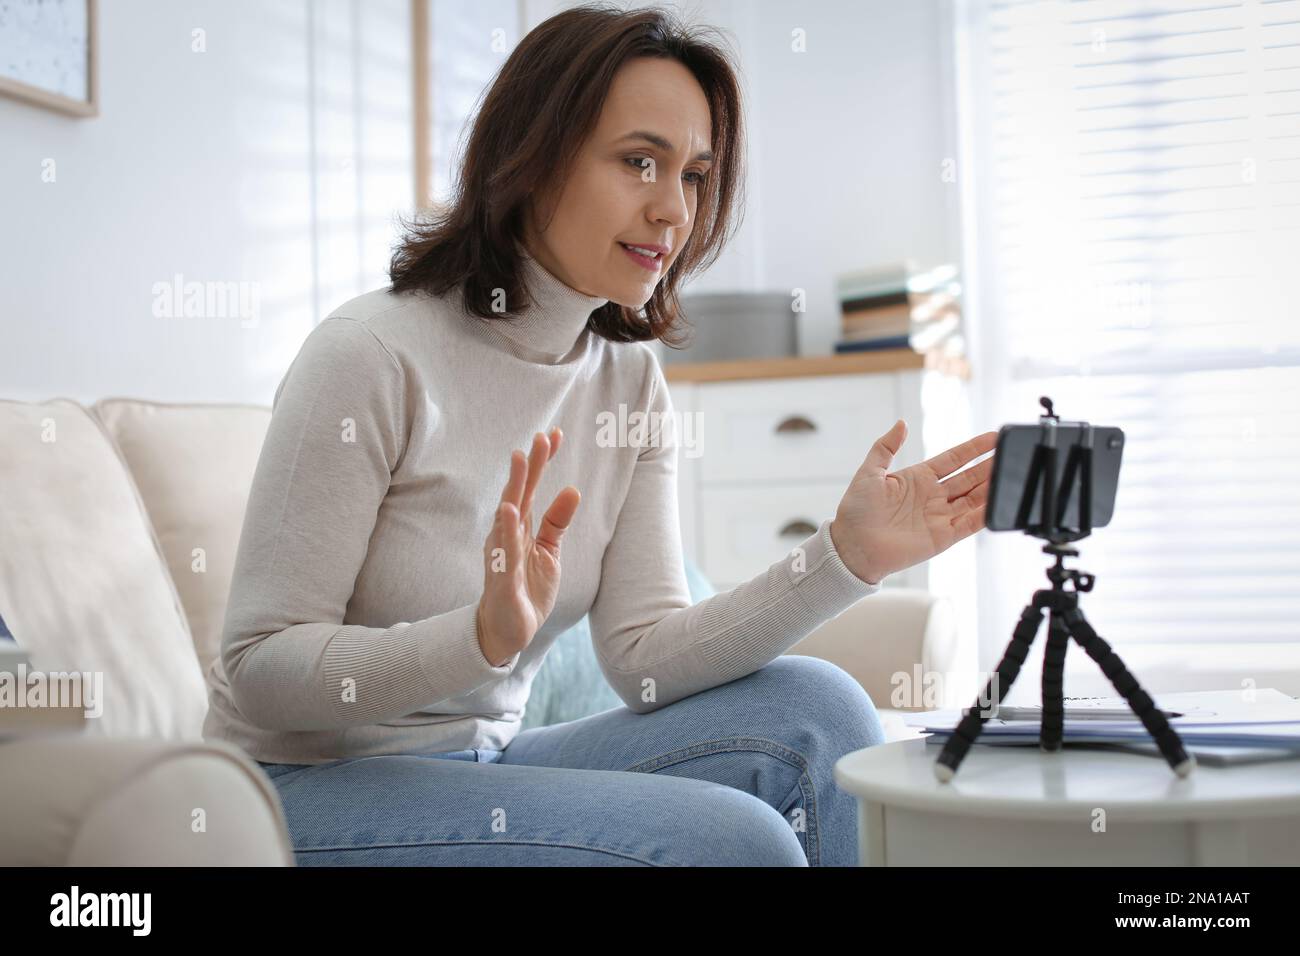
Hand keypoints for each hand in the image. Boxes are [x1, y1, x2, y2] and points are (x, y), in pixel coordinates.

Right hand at [476, 428, 580, 666]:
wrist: (508, 630)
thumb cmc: (525, 587)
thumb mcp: (549, 552)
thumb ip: (557, 521)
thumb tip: (572, 489)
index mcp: (519, 527)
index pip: (530, 487)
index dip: (542, 462)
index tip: (554, 434)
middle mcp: (506, 534)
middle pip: (518, 492)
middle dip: (529, 465)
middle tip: (540, 437)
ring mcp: (502, 554)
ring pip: (507, 515)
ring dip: (514, 486)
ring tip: (521, 458)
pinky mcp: (502, 578)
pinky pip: (503, 551)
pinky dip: (506, 530)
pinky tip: (510, 509)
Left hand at [829, 419, 996, 584]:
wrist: (852, 546)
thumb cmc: (856, 511)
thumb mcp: (869, 472)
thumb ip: (886, 447)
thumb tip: (901, 423)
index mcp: (918, 478)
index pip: (954, 459)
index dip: (974, 449)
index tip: (994, 437)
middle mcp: (933, 496)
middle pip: (969, 477)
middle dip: (990, 465)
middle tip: (1011, 452)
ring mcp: (940, 516)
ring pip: (974, 498)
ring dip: (992, 487)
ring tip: (1011, 473)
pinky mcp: (943, 537)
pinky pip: (970, 523)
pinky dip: (985, 514)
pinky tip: (999, 502)